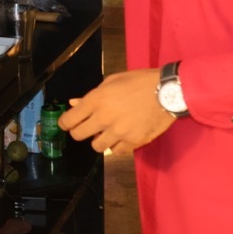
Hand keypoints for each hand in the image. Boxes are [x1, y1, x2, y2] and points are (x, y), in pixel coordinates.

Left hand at [59, 68, 175, 155]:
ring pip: (97, 147)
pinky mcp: (134, 142)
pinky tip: (120, 138)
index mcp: (96, 100)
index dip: (65, 123)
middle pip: (78, 135)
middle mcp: (104, 118)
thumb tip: (74, 103)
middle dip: (79, 132)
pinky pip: (116, 152)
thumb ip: (91, 95)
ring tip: (106, 133)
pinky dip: (116, 146)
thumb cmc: (138, 82)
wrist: (168, 91)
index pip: (69, 120)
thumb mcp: (112, 81)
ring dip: (98, 140)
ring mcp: (119, 132)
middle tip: (86, 127)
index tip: (67, 123)